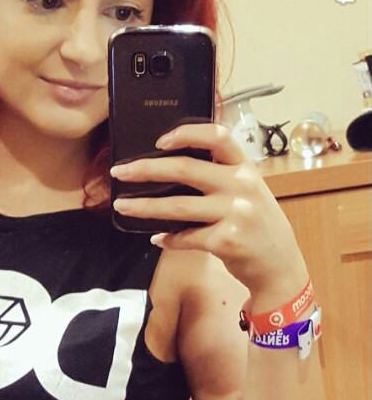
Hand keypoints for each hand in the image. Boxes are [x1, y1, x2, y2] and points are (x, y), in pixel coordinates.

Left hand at [110, 123, 308, 297]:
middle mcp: (241, 185)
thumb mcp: (248, 191)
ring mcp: (235, 213)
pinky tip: (158, 238)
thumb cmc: (257, 225)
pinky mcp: (227, 240)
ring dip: (144, 207)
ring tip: (123, 205)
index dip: (187, 133)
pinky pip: (185, 237)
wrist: (280, 265)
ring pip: (177, 206)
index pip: (217, 137)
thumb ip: (219, 177)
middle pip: (185, 169)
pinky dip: (168, 239)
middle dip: (145, 169)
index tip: (159, 140)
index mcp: (244, 167)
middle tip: (120, 172)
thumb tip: (167, 169)